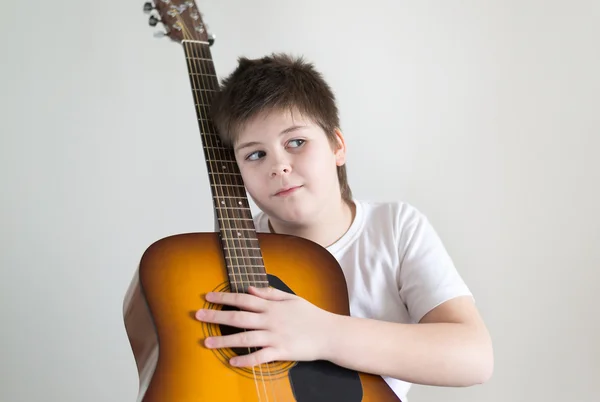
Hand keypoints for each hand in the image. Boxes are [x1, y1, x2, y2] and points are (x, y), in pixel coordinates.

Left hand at [195, 286, 335, 366]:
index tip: (207, 297)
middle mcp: (270, 320)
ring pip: (245, 338)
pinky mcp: (281, 352)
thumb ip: (270, 293)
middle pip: (238, 317)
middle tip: (198, 315)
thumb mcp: (291, 298)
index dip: (224, 297)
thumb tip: (251, 289)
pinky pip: (259, 357)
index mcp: (272, 305)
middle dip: (216, 316)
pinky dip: (245, 360)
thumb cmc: (310, 315)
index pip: (243, 299)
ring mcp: (275, 336)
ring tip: (207, 342)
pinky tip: (231, 362)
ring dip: (224, 340)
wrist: (329, 333)